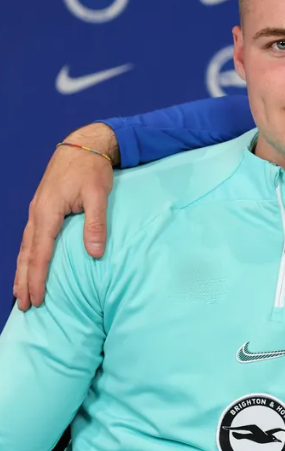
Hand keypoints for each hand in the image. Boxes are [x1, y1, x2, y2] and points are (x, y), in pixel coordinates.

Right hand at [14, 123, 118, 310]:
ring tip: (20, 292)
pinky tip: (29, 264)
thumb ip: (96, 225)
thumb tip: (94, 254)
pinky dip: (27, 255)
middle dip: (23, 281)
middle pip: (26, 254)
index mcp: (48, 212)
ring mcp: (37, 211)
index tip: (36, 299)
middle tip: (23, 306)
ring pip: (25, 247)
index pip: (39, 253)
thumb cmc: (92, 169)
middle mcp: (37, 214)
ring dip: (22, 270)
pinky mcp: (43, 208)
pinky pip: (31, 237)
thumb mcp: (98, 195)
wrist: (83, 144)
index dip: (37, 278)